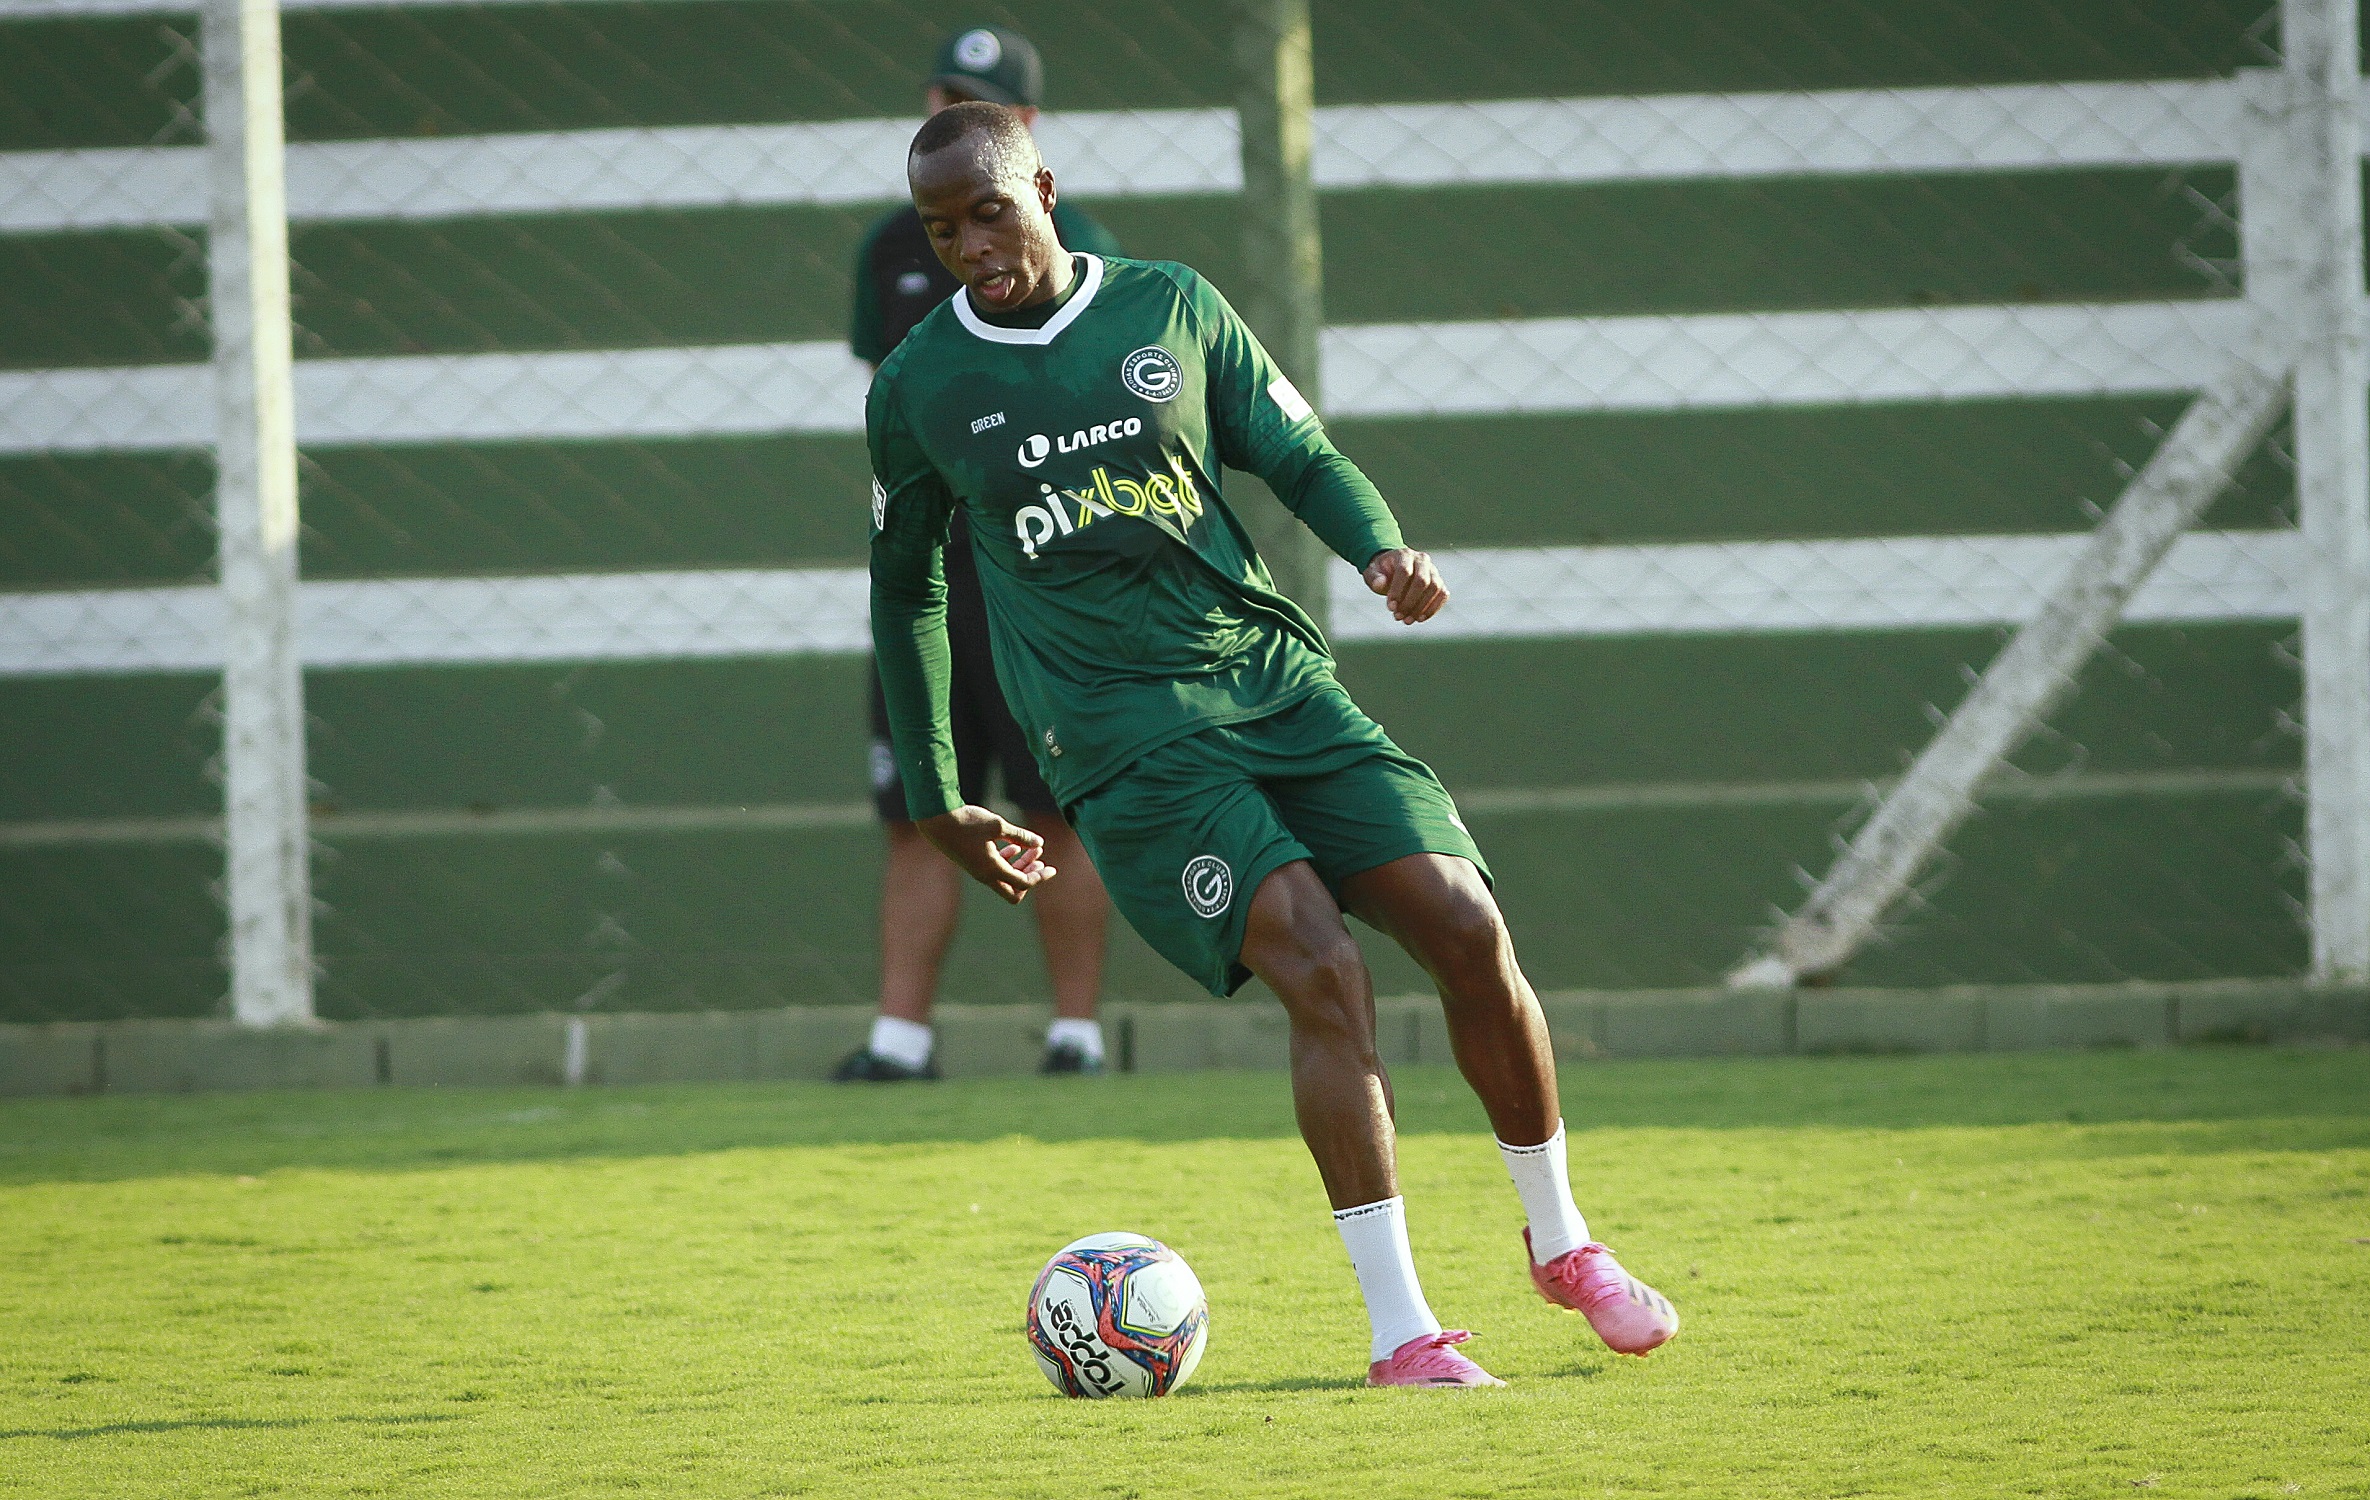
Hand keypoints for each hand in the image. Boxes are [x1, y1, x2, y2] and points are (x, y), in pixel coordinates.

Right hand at [917, 805, 1056, 904]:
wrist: (936, 820)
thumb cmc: (967, 822)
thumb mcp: (998, 826)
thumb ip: (1020, 836)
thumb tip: (1040, 843)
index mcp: (992, 870)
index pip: (1023, 883)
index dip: (1040, 877)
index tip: (1052, 869)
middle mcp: (984, 875)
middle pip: (1013, 890)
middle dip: (1029, 876)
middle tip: (1040, 860)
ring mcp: (977, 871)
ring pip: (1004, 879)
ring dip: (1019, 866)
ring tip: (1031, 850)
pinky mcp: (972, 863)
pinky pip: (994, 871)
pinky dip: (1007, 862)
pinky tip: (1012, 846)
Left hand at [1362, 547, 1448, 623]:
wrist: (1393, 569)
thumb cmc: (1382, 572)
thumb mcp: (1372, 572)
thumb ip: (1374, 577)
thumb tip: (1380, 583)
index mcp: (1404, 554)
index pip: (1405, 571)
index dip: (1398, 591)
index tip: (1390, 607)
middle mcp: (1422, 560)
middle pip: (1422, 580)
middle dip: (1410, 602)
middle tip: (1398, 616)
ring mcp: (1433, 570)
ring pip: (1435, 588)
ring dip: (1421, 607)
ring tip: (1407, 620)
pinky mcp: (1439, 582)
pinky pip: (1443, 594)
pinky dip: (1433, 608)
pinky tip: (1420, 618)